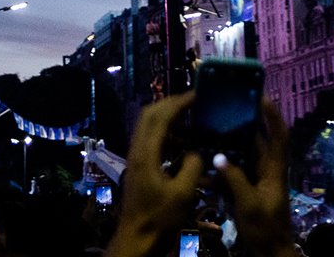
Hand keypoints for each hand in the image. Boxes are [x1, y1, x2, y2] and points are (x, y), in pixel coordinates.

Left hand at [103, 94, 205, 256]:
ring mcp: (136, 158)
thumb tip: (197, 150)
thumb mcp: (183, 194)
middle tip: (193, 103)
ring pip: (148, 127)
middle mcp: (137, 150)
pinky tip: (183, 145)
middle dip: (170, 104)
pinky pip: (151, 141)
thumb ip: (192, 166)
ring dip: (168, 119)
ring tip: (192, 123)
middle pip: (149, 115)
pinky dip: (166, 136)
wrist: (137, 238)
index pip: (160, 116)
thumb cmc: (159, 218)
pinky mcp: (139, 167)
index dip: (178, 103)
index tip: (197, 95)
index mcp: (146, 153)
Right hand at [218, 99, 295, 256]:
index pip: (279, 135)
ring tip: (205, 130)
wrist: (269, 253)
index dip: (272, 115)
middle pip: (256, 140)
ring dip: (225, 144)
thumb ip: (234, 179)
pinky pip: (230, 172)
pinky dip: (216, 168)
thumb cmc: (265, 229)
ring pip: (240, 155)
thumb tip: (217, 157)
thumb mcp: (250, 205)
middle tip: (222, 106)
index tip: (260, 95)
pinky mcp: (244, 190)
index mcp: (274, 170)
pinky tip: (200, 165)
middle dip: (242, 123)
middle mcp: (266, 170)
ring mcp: (254, 179)